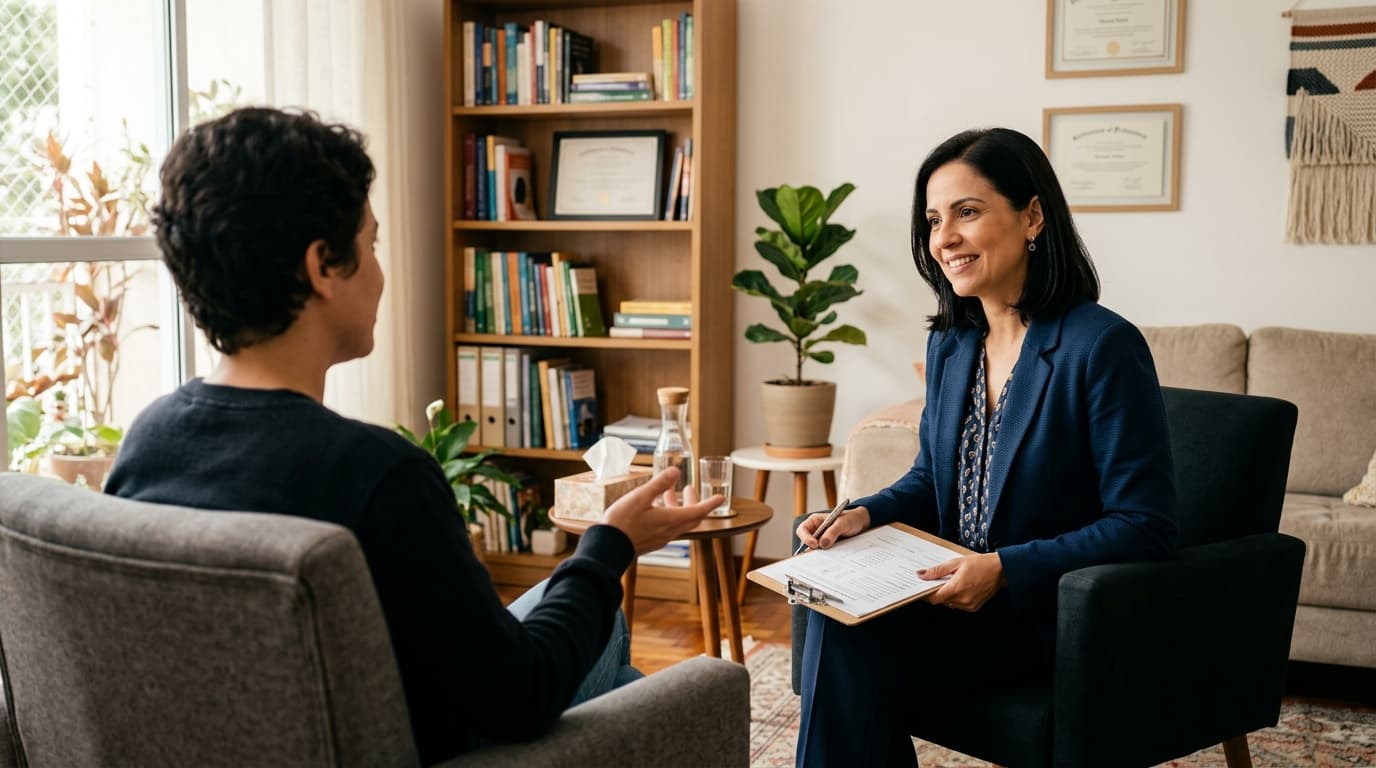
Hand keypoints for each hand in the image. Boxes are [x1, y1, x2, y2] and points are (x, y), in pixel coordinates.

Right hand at [600, 467, 723, 554]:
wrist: (608, 547)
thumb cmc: (622, 522)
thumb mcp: (640, 497)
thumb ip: (659, 484)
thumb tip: (676, 471)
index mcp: (671, 520)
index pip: (698, 511)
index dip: (711, 504)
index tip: (720, 498)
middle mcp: (670, 531)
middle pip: (691, 518)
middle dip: (695, 502)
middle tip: (691, 489)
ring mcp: (661, 538)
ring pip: (678, 522)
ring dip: (679, 507)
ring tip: (669, 492)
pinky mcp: (651, 542)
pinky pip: (668, 528)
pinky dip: (669, 515)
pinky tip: (656, 508)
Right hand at [795, 506, 869, 550]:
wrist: (860, 524)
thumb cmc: (850, 519)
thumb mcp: (843, 523)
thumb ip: (833, 532)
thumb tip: (823, 544)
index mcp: (815, 521)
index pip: (803, 529)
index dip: (805, 537)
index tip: (814, 544)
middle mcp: (815, 531)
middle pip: (806, 542)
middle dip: (811, 549)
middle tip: (820, 555)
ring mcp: (821, 540)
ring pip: (814, 549)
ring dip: (819, 554)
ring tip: (829, 557)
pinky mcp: (827, 547)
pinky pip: (823, 553)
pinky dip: (826, 557)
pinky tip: (832, 559)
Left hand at [920, 552, 1005, 611]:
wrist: (1001, 570)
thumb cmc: (980, 564)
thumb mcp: (956, 563)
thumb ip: (937, 571)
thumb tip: (921, 575)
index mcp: (956, 589)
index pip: (933, 598)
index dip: (925, 594)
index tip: (922, 588)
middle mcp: (962, 600)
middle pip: (941, 600)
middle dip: (937, 591)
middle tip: (938, 580)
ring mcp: (969, 605)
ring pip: (949, 603)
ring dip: (947, 595)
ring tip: (952, 582)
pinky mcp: (974, 607)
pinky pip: (959, 604)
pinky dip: (956, 597)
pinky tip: (961, 587)